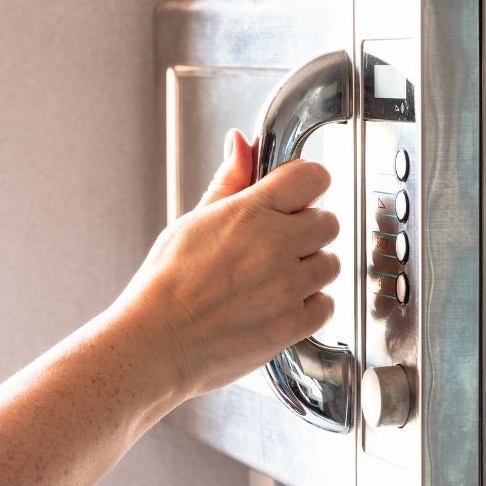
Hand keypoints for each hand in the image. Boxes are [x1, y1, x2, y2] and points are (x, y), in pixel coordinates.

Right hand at [111, 129, 340, 398]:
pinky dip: (310, 306)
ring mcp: (286, 286)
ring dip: (311, 269)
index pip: (312, 176)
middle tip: (283, 244)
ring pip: (331, 264)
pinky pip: (327, 305)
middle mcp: (274, 246)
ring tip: (277, 279)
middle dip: (310, 230)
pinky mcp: (292, 324)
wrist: (154, 342)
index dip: (308, 184)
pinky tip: (283, 305)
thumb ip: (228, 181)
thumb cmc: (166, 284)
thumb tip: (241, 143)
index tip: (299, 196)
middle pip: (329, 222)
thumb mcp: (193, 220)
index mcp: (249, 212)